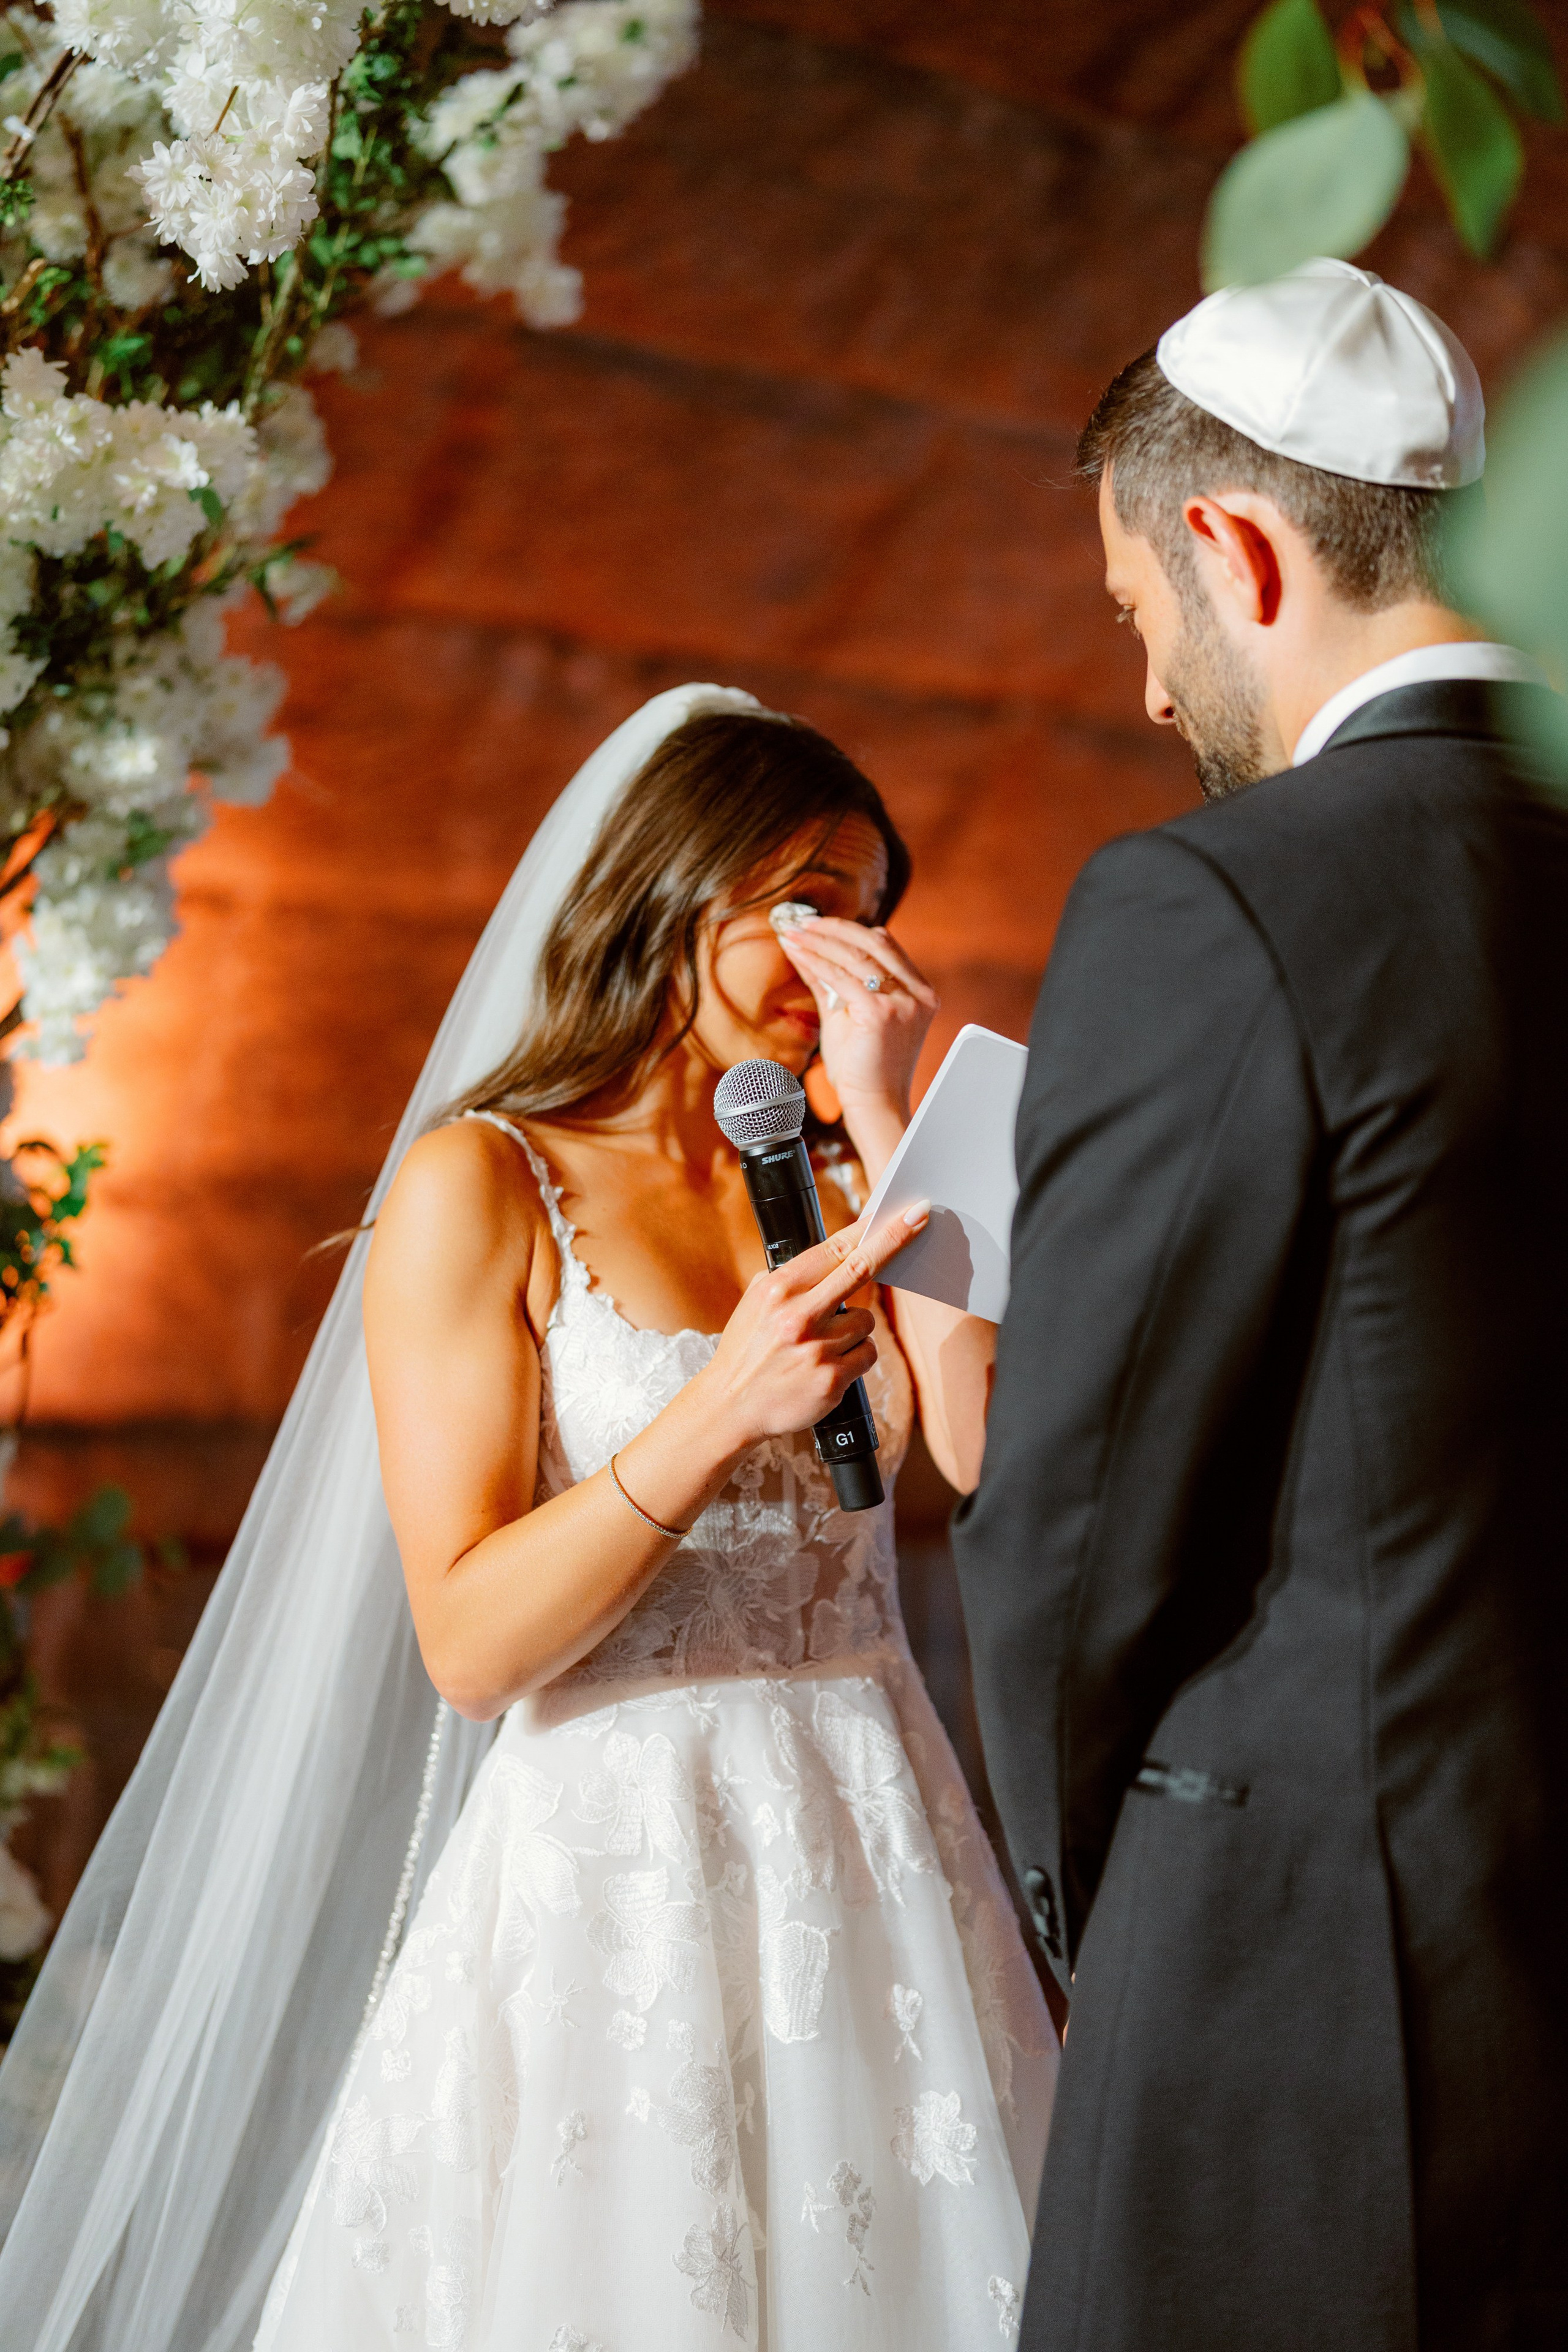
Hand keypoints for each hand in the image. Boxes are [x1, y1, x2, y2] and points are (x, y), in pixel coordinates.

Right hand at [700, 1200, 930, 1451]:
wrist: (731, 1405)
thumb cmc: (748, 1349)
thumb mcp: (757, 1302)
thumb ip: (793, 1278)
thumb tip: (837, 1251)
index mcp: (779, 1289)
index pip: (834, 1249)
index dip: (870, 1228)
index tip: (899, 1211)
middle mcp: (799, 1316)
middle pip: (861, 1268)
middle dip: (894, 1240)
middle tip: (920, 1218)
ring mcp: (817, 1349)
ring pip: (866, 1320)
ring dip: (854, 1328)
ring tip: (822, 1343)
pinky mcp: (832, 1379)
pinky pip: (867, 1353)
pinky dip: (856, 1356)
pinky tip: (830, 1364)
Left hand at [776, 915, 938, 1128]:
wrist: (874, 1105)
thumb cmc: (862, 1067)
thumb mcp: (847, 1015)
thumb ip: (831, 982)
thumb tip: (806, 951)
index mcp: (919, 991)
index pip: (884, 945)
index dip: (849, 930)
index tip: (817, 924)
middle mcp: (918, 994)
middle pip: (873, 941)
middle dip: (833, 928)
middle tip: (802, 922)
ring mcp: (903, 1003)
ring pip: (856, 956)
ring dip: (820, 941)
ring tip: (793, 933)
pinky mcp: (881, 1014)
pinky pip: (842, 978)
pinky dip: (817, 962)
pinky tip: (798, 953)